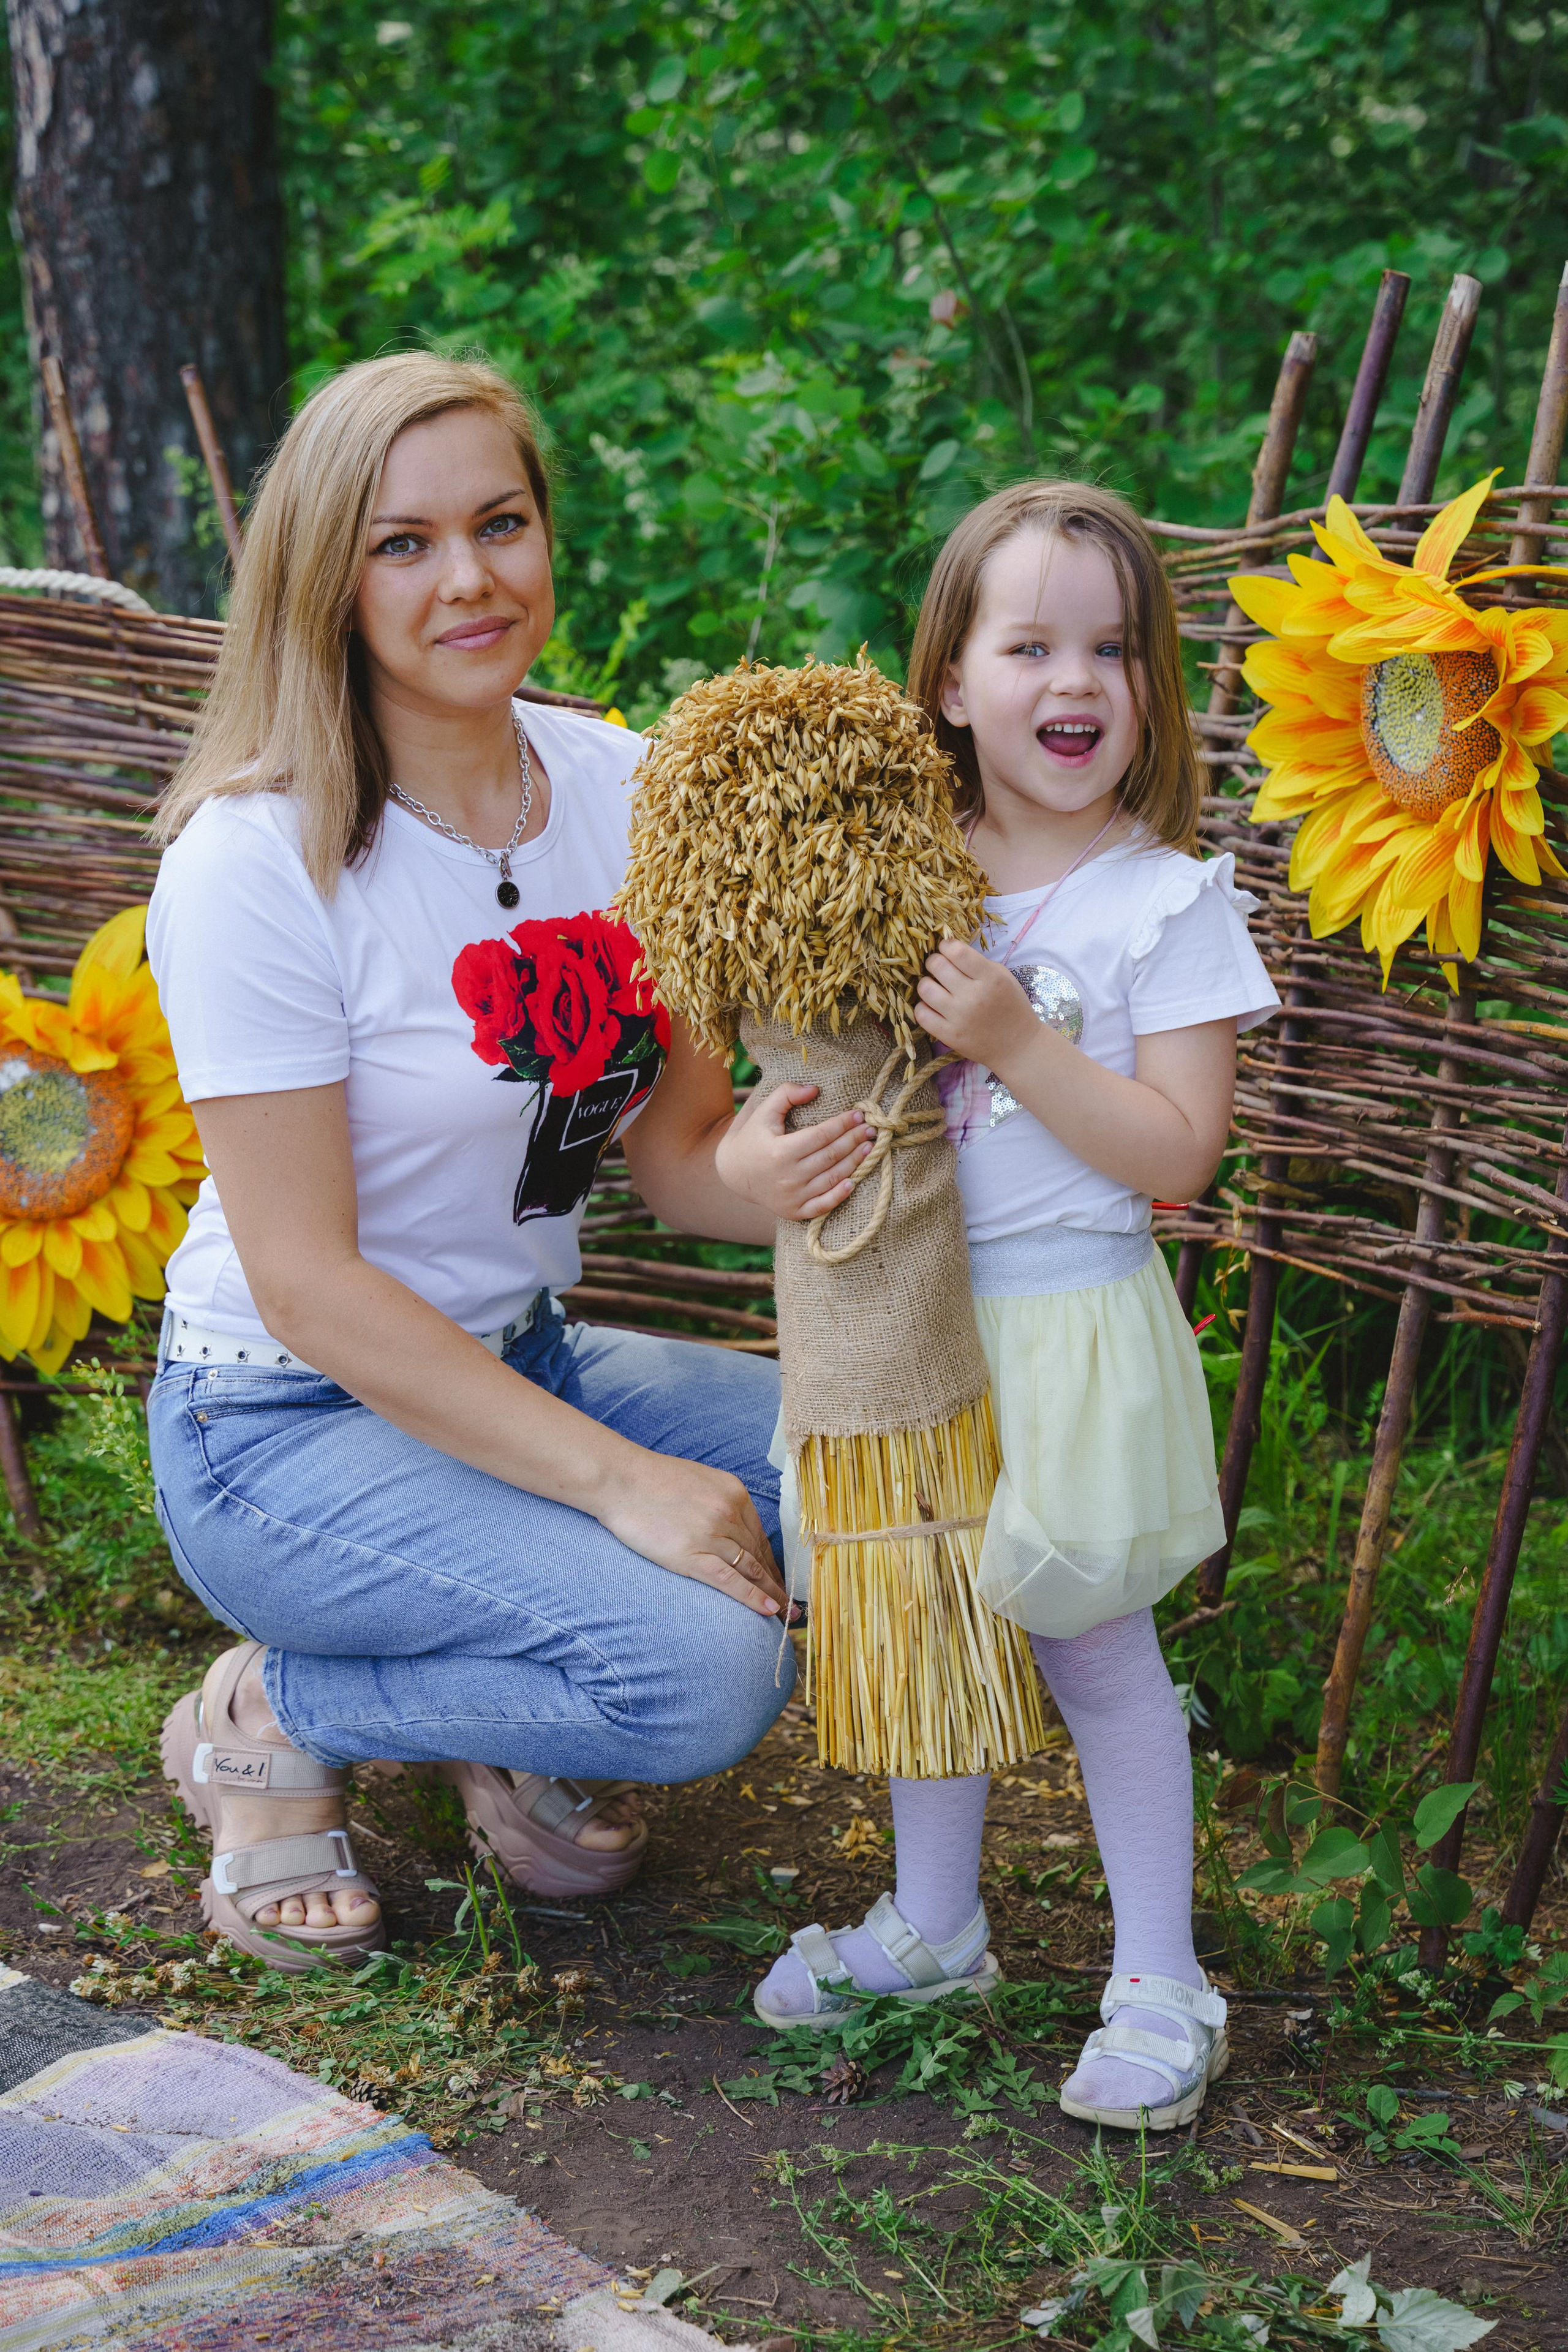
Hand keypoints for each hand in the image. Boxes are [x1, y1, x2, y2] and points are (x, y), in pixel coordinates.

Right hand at [598, 1449, 794, 1618]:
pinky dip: (753, 1598)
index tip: (780, 1579)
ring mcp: (713, 1535)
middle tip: (793, 1604)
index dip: (772, 1562)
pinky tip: (769, 1610)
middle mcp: (730, 1513)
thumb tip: (732, 1529)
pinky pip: (731, 1581)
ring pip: (751, 1569)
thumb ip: (720, 1503)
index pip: (760, 1535)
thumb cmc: (652, 1480)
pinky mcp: (693, 1555)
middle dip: (777, 1582)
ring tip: (786, 1615)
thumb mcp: (699, 1481)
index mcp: (734, 1493)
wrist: (620, 1480)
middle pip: (760, 1555)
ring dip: (771, 1594)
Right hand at [714, 1082, 870, 1222]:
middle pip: (831, 1156)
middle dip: (854, 1140)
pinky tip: (853, 1181)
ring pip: (832, 1178)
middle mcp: (787, 1176)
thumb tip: (814, 1089)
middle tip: (871, 1129)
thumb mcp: (763, 1111)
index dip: (843, 1124)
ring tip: (869, 1147)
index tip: (859, 1114)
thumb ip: (786, 1094)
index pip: (821, 1135)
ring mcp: (791, 1197)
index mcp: (780, 1151)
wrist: (734, 1173)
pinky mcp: (794, 1212)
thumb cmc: (753, 1137)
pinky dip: (840, 1195)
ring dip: (855, 1163)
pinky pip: (822, 1205)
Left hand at [916, 939, 1039, 1068]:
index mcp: (990, 978)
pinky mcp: (949, 1036)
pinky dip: (923, 1006)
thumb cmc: (1011, 1006)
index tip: (947, 949)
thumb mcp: (1003, 977)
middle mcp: (973, 996)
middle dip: (935, 962)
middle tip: (940, 968)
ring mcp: (959, 1017)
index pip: (956, 951)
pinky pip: (921, 1014)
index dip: (946, 945)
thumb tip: (948, 949)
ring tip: (936, 987)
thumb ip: (977, 962)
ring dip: (927, 983)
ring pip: (924, 988)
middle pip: (936, 965)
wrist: (1017, 1046)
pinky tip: (933, 1006)